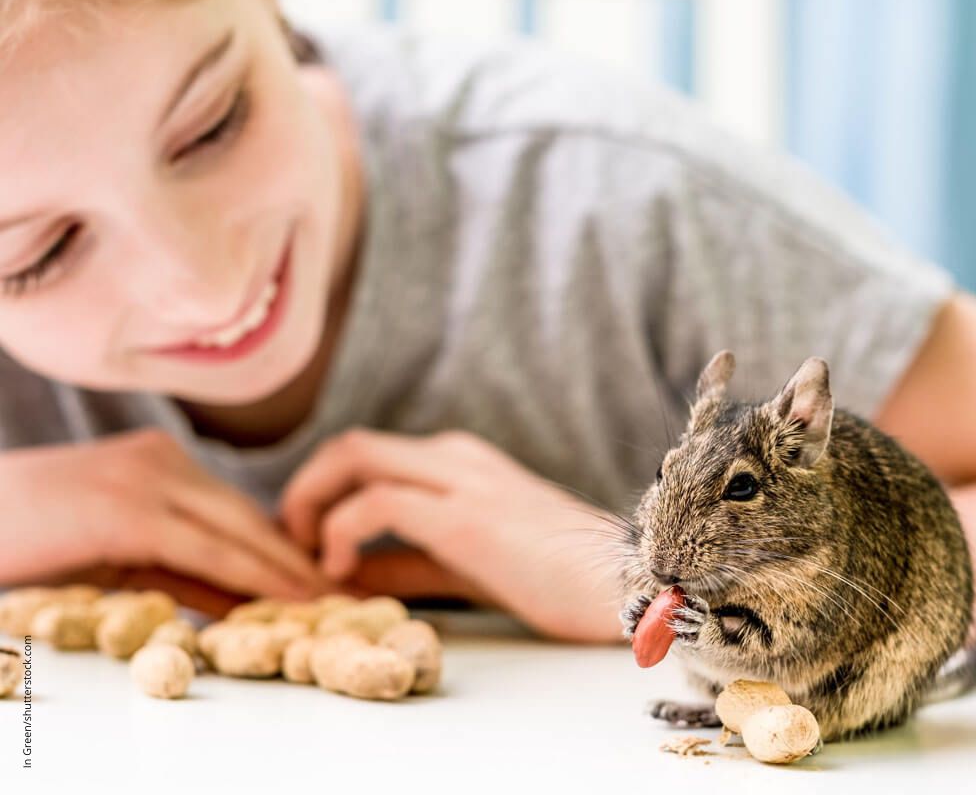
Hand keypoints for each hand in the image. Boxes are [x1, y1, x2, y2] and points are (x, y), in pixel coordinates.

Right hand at [0, 429, 329, 599]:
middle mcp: (163, 460)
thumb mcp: (114, 553)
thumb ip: (177, 570)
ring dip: (287, 569)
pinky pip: (207, 550)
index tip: (323, 577)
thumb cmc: (26, 541)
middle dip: (298, 557)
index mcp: (160, 462)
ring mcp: (147, 479)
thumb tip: (238, 602)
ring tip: (331, 601)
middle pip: (248, 516)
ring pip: (237, 530)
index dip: (282, 546)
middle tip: (347, 591)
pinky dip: (252, 577)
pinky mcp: (130, 512)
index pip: (235, 510)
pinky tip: (287, 600)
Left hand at [280, 429, 628, 641]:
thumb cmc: (558, 582)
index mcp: (460, 463)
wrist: (627, 588)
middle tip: (292, 543)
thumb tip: (344, 574)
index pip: (370, 457)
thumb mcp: (467, 567)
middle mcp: (456, 457)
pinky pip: (375, 503)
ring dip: (311, 503)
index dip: (322, 495)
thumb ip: (406, 563)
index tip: (304, 544)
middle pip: (350, 445)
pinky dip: (340, 532)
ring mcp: (461, 479)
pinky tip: (340, 571)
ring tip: (308, 556)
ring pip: (353, 455)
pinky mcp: (464, 515)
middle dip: (305, 489)